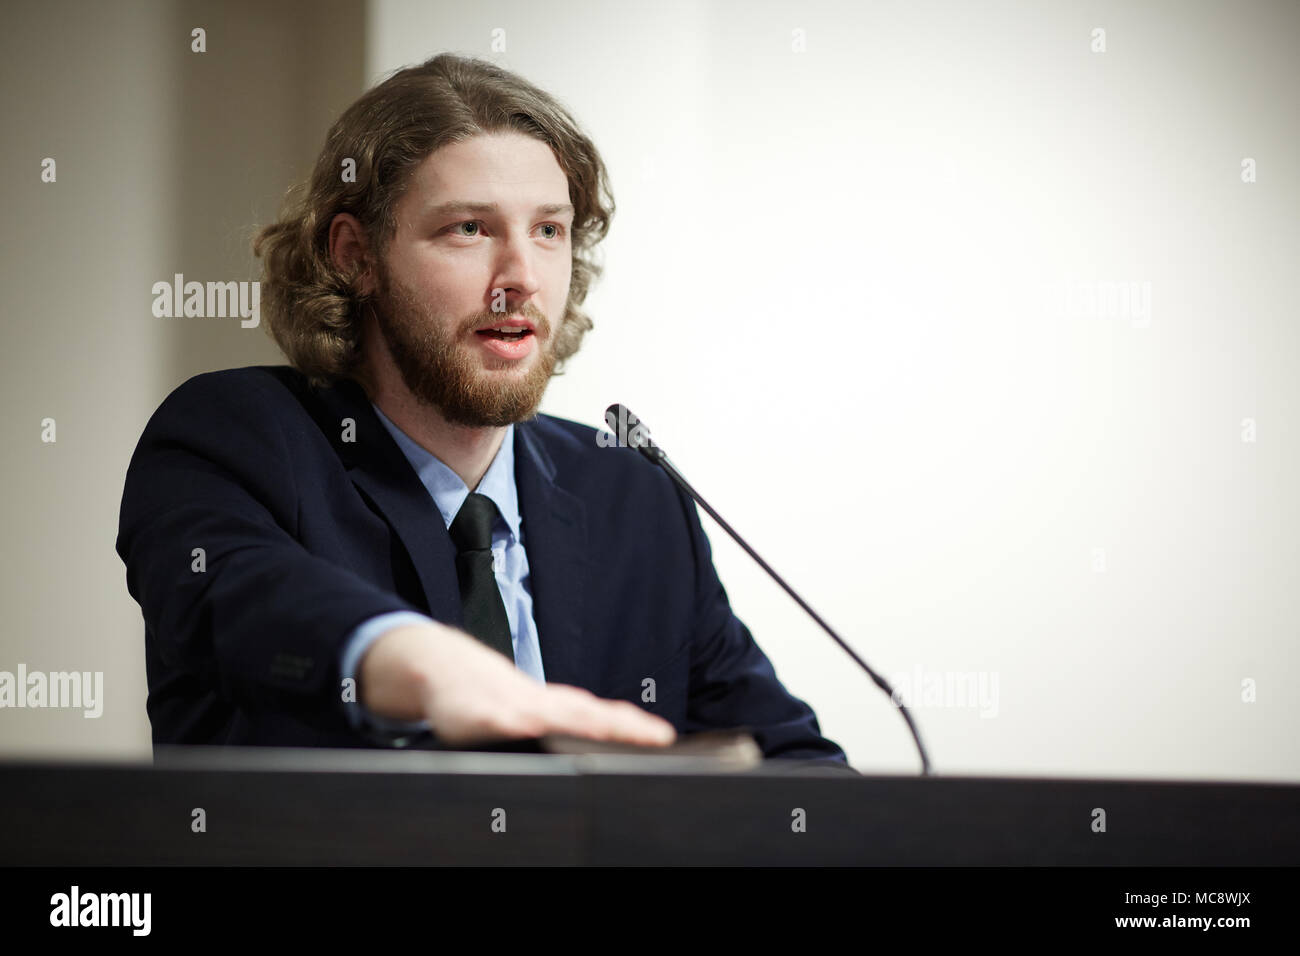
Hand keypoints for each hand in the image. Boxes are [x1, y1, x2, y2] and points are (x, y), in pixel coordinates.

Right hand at [358, 620, 676, 746]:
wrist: (447, 669)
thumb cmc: (500, 699)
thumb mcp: (539, 714)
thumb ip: (570, 727)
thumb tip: (610, 740)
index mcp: (560, 707)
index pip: (605, 717)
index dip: (633, 728)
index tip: (663, 737)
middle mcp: (541, 705)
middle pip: (588, 715)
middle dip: (620, 727)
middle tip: (653, 736)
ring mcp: (510, 708)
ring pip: (550, 715)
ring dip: (577, 723)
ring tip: (606, 732)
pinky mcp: (476, 717)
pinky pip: (496, 722)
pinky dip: (509, 724)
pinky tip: (523, 727)